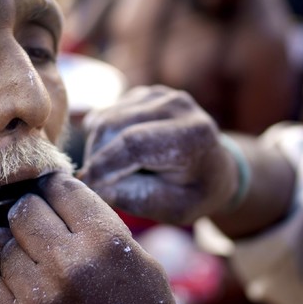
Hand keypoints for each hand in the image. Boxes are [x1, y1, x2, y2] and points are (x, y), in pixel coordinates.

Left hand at [0, 173, 190, 303]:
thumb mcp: (144, 268)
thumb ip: (103, 228)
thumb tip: (61, 193)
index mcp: (106, 242)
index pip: (61, 188)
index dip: (56, 190)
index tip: (54, 197)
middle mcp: (67, 264)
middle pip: (24, 211)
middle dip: (32, 218)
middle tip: (44, 235)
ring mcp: (35, 298)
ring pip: (7, 251)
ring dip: (22, 260)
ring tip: (49, 283)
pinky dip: (14, 296)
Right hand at [79, 85, 238, 225]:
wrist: (214, 168)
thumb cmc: (195, 192)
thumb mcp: (175, 209)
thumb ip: (138, 199)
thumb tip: (98, 188)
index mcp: (191, 136)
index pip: (133, 144)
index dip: (104, 165)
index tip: (88, 186)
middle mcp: (177, 106)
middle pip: (114, 125)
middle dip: (96, 156)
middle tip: (95, 182)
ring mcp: (161, 95)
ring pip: (106, 117)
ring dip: (96, 147)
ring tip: (108, 172)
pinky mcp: (145, 94)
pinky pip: (108, 112)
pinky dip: (102, 136)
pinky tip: (115, 155)